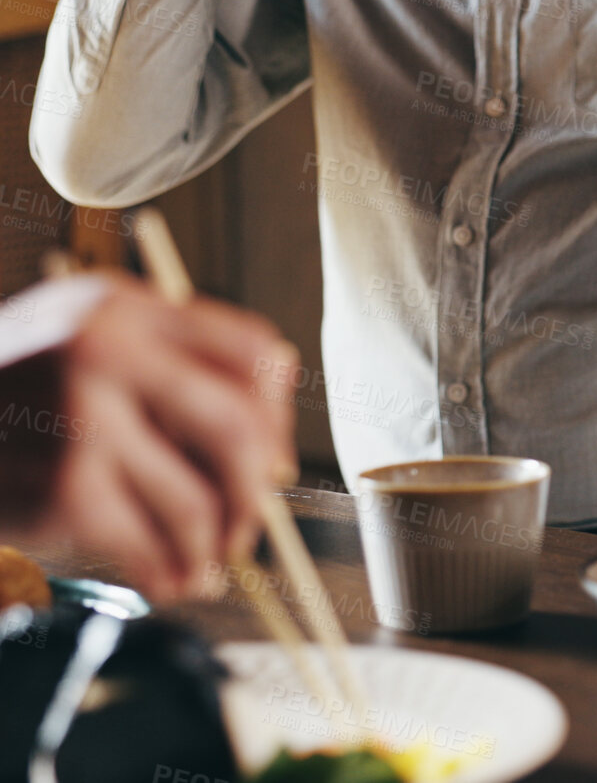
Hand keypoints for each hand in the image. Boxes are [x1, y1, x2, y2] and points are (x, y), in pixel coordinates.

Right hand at [0, 274, 298, 600]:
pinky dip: (170, 570)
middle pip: (236, 427)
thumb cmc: (9, 394)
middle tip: (251, 523)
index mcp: (122, 308)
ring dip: (216, 543)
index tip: (269, 456)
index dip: (275, 412)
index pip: (251, 352)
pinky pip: (148, 541)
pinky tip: (173, 580)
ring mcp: (81, 420)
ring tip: (212, 561)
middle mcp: (105, 352)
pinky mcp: (61, 488)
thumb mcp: (81, 339)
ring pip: (197, 499)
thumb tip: (276, 407)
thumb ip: (169, 358)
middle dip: (255, 489)